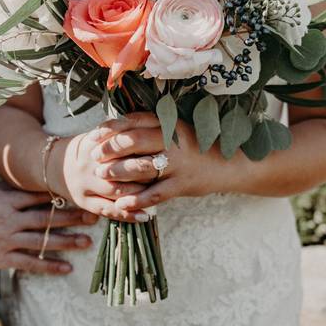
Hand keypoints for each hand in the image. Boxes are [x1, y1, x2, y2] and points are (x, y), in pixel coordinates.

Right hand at [0, 184, 98, 273]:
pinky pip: (30, 262)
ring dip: (67, 241)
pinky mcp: (0, 257)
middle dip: (73, 217)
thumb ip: (8, 191)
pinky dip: (49, 265)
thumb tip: (30, 186)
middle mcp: (10, 218)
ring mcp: (6, 239)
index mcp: (6, 199)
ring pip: (43, 239)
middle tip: (94, 216)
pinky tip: (66, 268)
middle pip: (48, 217)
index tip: (81, 195)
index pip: (41, 196)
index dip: (63, 197)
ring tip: (87, 242)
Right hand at [52, 113, 160, 221]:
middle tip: (164, 171)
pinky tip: (145, 216)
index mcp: (92, 144)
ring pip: (116, 191)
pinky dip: (127, 214)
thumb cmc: (86, 148)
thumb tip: (152, 127)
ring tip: (159, 193)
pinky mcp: (84, 202)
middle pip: (120, 169)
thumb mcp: (97, 135)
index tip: (161, 149)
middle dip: (143, 171)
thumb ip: (119, 133)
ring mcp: (85, 185)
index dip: (141, 148)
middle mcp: (88, 165)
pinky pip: (108, 210)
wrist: (52, 164)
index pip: (120, 146)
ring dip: (139, 193)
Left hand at [94, 117, 240, 210]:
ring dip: (119, 173)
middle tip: (94, 157)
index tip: (94, 135)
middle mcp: (173, 141)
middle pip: (134, 141)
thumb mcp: (178, 130)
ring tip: (103, 177)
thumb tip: (119, 129)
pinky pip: (155, 193)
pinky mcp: (183, 184)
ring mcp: (179, 163)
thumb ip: (153, 128)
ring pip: (142, 167)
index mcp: (169, 124)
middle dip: (110, 149)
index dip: (111, 127)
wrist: (231, 164)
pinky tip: (123, 204)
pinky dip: (137, 199)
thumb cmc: (197, 147)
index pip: (134, 121)